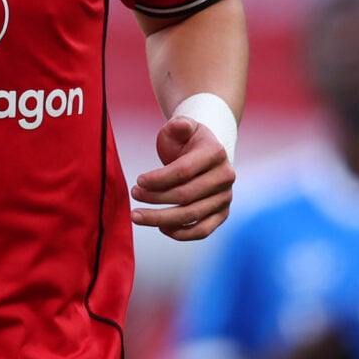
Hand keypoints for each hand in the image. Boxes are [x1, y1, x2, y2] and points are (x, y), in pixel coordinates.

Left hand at [131, 115, 234, 240]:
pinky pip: (202, 231)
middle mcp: (225, 176)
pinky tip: (160, 227)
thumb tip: (180, 125)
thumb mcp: (181, 127)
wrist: (204, 153)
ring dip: (160, 219)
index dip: (158, 179)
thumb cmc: (187, 140)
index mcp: (216, 153)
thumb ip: (178, 125)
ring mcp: (225, 197)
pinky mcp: (221, 214)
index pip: (184, 171)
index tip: (138, 181)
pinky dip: (180, 233)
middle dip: (155, 198)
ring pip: (191, 216)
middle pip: (186, 195)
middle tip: (133, 194)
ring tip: (136, 215)